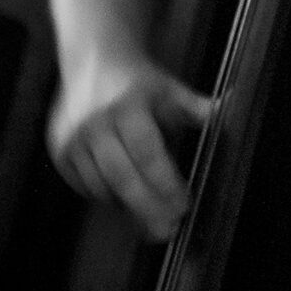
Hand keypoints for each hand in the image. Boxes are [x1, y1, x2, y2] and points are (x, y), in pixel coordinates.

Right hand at [46, 53, 211, 241]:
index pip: (147, 153)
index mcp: (127, 106)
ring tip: (152, 217)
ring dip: (128, 206)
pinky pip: (84, 186)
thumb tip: (232, 107)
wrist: (92, 62)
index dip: (166, 183)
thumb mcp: (171, 90)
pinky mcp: (59, 151)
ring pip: (102, 187)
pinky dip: (106, 197)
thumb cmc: (138, 82)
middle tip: (169, 228)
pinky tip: (125, 200)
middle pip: (123, 177)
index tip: (184, 204)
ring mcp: (72, 138)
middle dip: (148, 207)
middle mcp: (95, 123)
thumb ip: (198, 107)